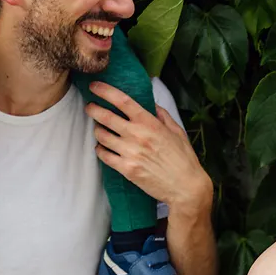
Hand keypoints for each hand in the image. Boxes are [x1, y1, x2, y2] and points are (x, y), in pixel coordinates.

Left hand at [85, 82, 211, 213]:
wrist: (185, 187)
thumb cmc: (184, 158)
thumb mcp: (177, 131)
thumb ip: (162, 115)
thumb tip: (150, 104)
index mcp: (150, 123)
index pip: (122, 101)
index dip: (105, 91)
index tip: (95, 86)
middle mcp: (137, 135)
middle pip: (105, 117)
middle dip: (93, 109)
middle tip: (90, 107)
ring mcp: (129, 152)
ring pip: (101, 136)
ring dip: (97, 130)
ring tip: (99, 129)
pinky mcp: (126, 169)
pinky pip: (104, 156)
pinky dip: (100, 150)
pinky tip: (102, 148)